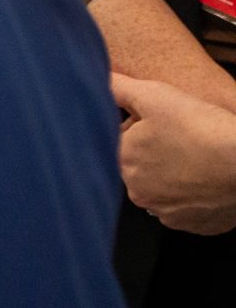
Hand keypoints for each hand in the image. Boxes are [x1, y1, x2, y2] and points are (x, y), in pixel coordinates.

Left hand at [117, 74, 235, 232]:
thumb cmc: (202, 128)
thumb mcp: (155, 95)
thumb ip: (119, 88)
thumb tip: (100, 81)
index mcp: (123, 163)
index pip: (121, 142)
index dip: (140, 128)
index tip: (161, 123)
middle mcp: (139, 194)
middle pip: (140, 167)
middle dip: (154, 152)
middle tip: (182, 137)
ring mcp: (167, 213)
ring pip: (163, 188)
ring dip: (173, 174)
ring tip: (196, 156)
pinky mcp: (194, 225)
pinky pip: (188, 207)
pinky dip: (195, 194)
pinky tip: (206, 177)